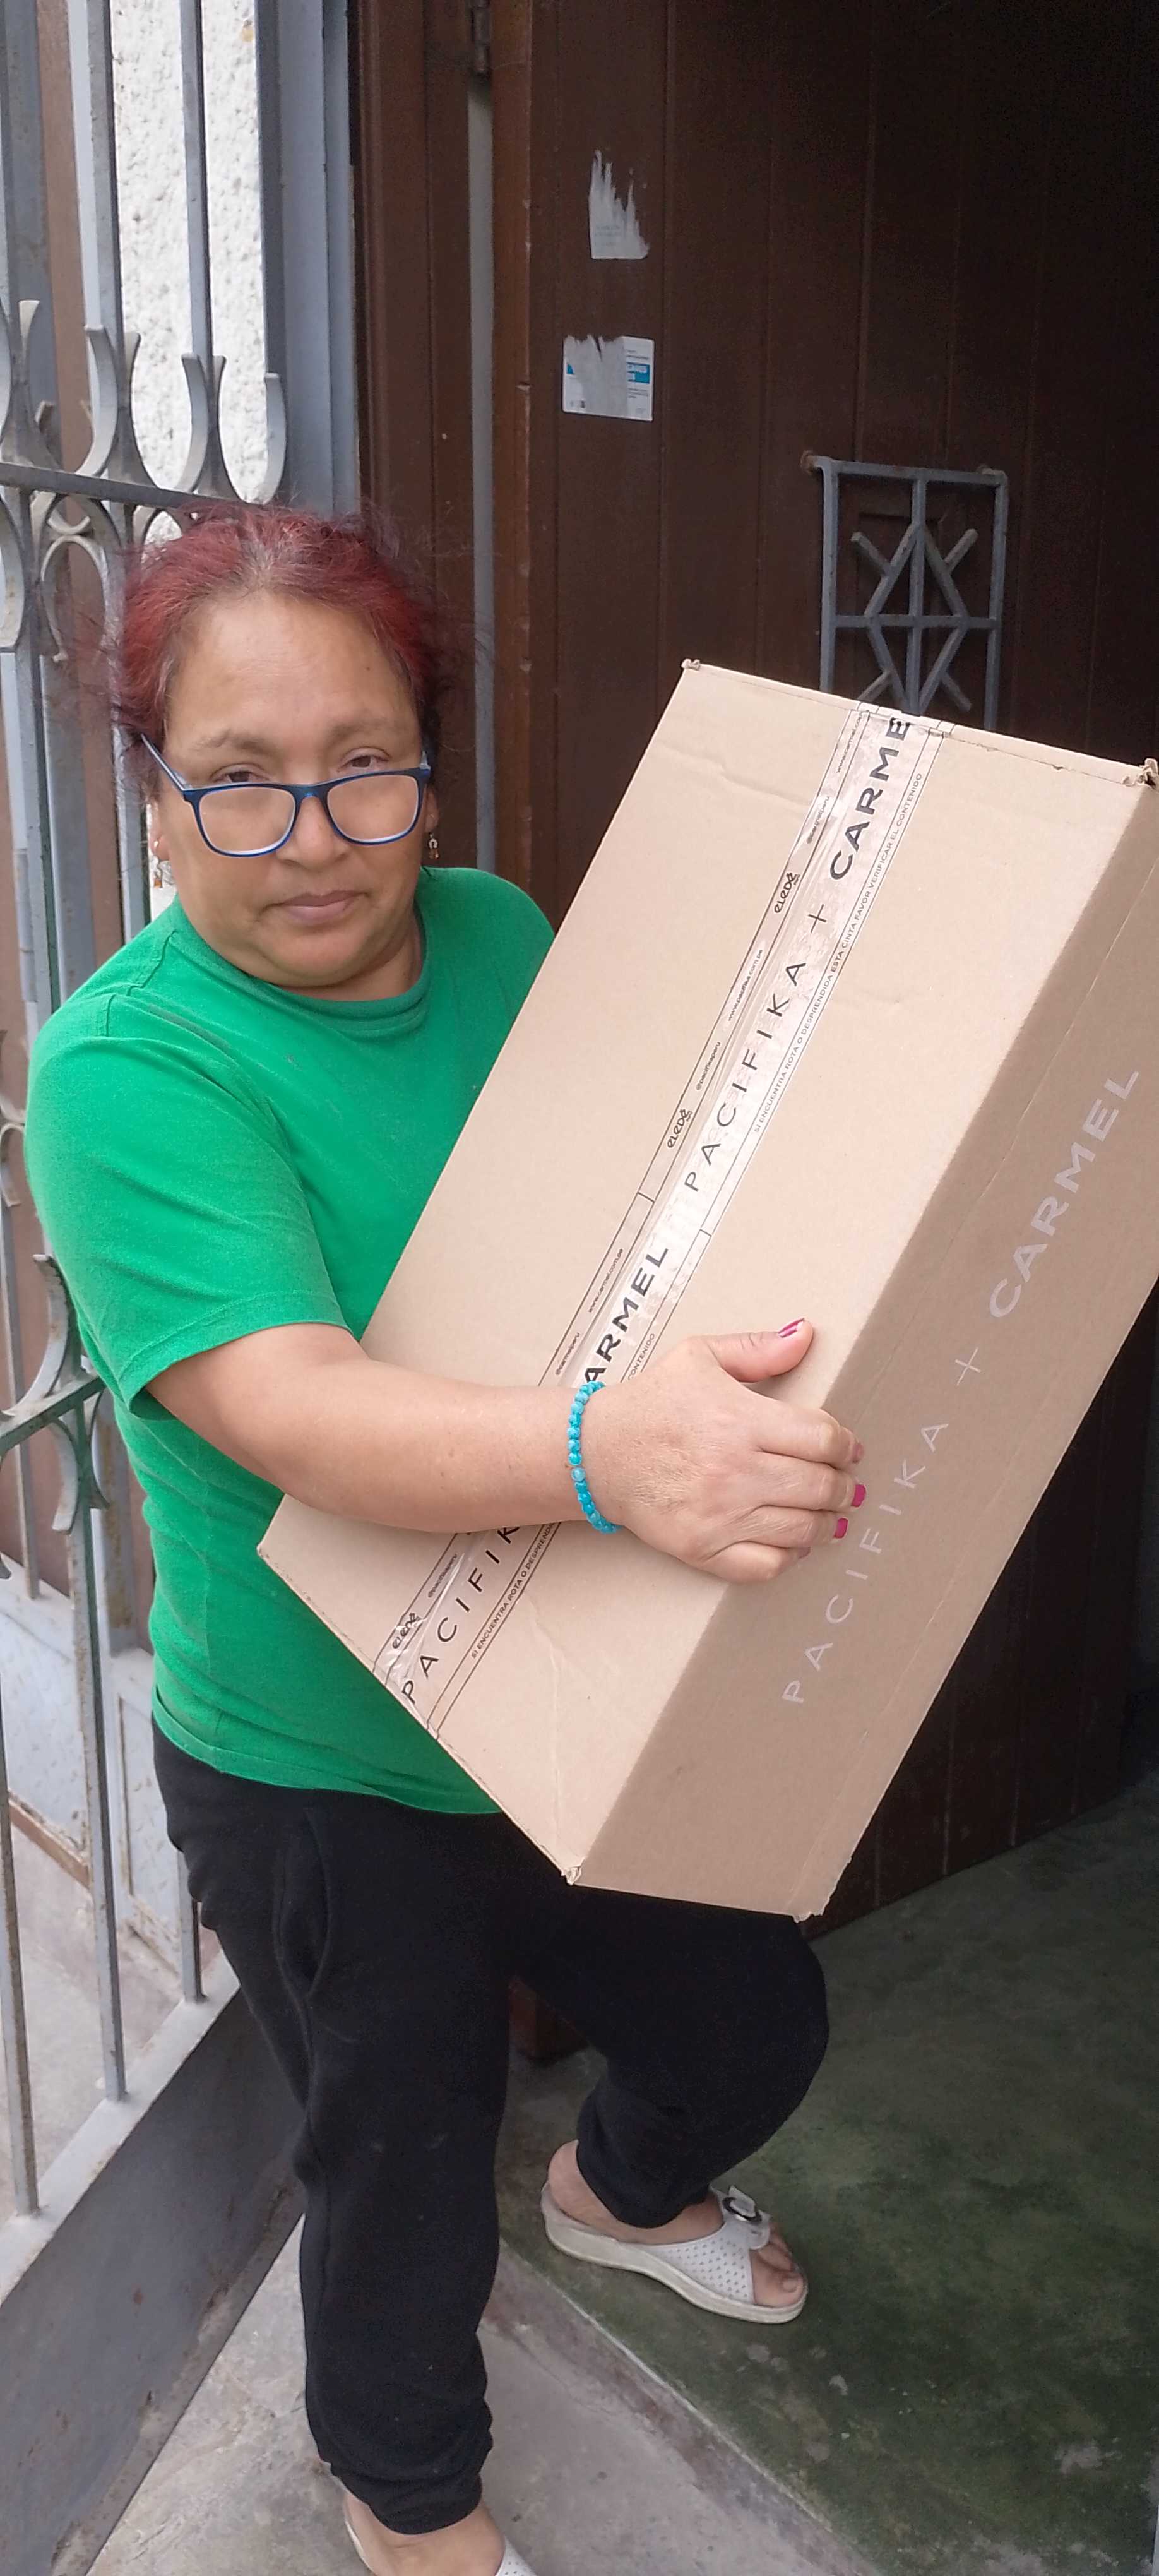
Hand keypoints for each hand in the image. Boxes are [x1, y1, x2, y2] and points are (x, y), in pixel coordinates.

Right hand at [583, 1320, 861, 1584]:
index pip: (822, 1439)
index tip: (849, 1448)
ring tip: (833, 1515)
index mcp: (740, 1420)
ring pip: (802, 1529)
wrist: (596, 1452)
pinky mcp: (702, 1548)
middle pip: (820, 1487)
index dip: (846, 1445)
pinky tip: (795, 1541)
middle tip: (847, 1485)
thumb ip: (757, 1349)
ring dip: (828, 1523)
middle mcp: (734, 1471)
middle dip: (843, 1487)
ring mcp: (719, 1515)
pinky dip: (790, 1556)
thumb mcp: (699, 1357)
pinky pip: (766, 1565)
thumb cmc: (652, 1402)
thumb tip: (806, 1334)